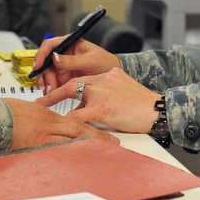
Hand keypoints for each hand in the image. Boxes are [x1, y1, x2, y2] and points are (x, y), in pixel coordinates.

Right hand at [4, 98, 118, 149]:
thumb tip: (52, 124)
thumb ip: (43, 116)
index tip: (105, 134)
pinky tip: (78, 163)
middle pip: (78, 131)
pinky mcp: (33, 147)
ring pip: (70, 143)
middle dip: (97, 137)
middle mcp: (48, 124)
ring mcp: (41, 137)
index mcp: (48, 114)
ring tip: (101, 154)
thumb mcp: (28, 110)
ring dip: (86, 148)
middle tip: (113, 143)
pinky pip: (54, 153)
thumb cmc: (6, 112)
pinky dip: (67, 156)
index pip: (75, 121)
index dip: (92, 128)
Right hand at [32, 35, 120, 92]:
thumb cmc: (105, 62)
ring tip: (50, 92)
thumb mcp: (91, 61)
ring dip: (46, 83)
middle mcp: (63, 54)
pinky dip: (50, 89)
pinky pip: (52, 83)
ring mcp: (62, 67)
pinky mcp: (63, 78)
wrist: (112, 76)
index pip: (50, 45)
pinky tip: (52, 94)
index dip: (41, 54)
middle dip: (44, 74)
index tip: (38, 66)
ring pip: (46, 74)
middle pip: (45, 62)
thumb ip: (73, 60)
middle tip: (48, 86)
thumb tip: (55, 58)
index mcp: (69, 44)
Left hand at [36, 68, 160, 133]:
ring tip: (43, 108)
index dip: (68, 83)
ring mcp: (102, 93)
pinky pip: (79, 115)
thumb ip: (109, 91)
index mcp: (109, 74)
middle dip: (55, 90)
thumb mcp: (125, 89)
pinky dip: (67, 121)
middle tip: (41, 99)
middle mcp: (104, 79)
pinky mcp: (103, 108)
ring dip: (55, 100)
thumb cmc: (144, 105)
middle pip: (73, 81)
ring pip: (72, 92)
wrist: (158, 110)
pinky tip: (58, 125)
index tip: (57, 89)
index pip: (84, 76)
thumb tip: (94, 103)